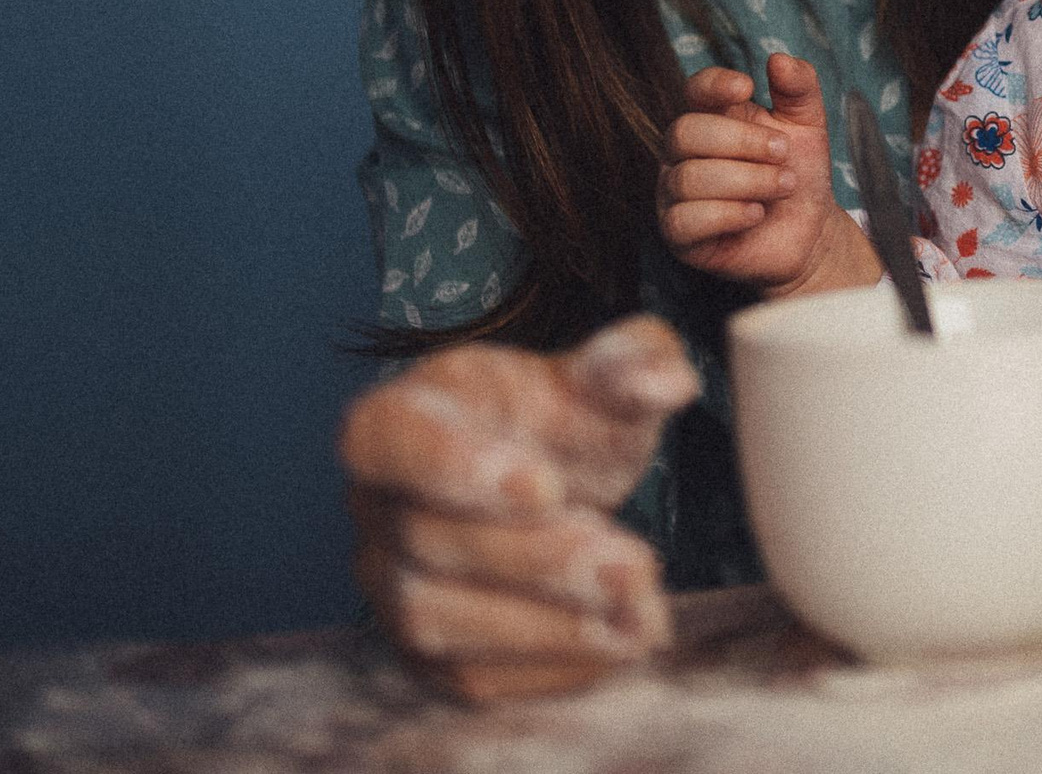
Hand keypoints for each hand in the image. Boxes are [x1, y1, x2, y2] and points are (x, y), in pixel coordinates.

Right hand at [339, 316, 696, 700]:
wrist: (557, 482)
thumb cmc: (564, 418)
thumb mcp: (605, 376)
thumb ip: (632, 365)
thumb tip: (666, 380)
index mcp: (400, 416)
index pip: (393, 440)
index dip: (460, 467)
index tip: (547, 486)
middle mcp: (375, 504)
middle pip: (431, 541)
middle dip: (541, 562)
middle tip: (634, 568)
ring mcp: (389, 584)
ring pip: (441, 621)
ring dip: (551, 627)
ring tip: (642, 618)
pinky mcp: (424, 652)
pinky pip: (469, 676)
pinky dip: (550, 669)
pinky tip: (618, 645)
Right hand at [658, 53, 880, 297]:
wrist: (809, 231)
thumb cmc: (799, 173)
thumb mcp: (808, 125)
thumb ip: (799, 87)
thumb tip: (779, 58)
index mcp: (711, 118)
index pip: (694, 90)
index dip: (714, 85)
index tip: (747, 87)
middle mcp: (684, 153)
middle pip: (685, 132)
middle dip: (742, 141)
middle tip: (783, 152)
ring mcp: (675, 194)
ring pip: (689, 178)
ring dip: (747, 180)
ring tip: (783, 185)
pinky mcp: (679, 236)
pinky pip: (686, 220)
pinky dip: (728, 214)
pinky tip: (757, 214)